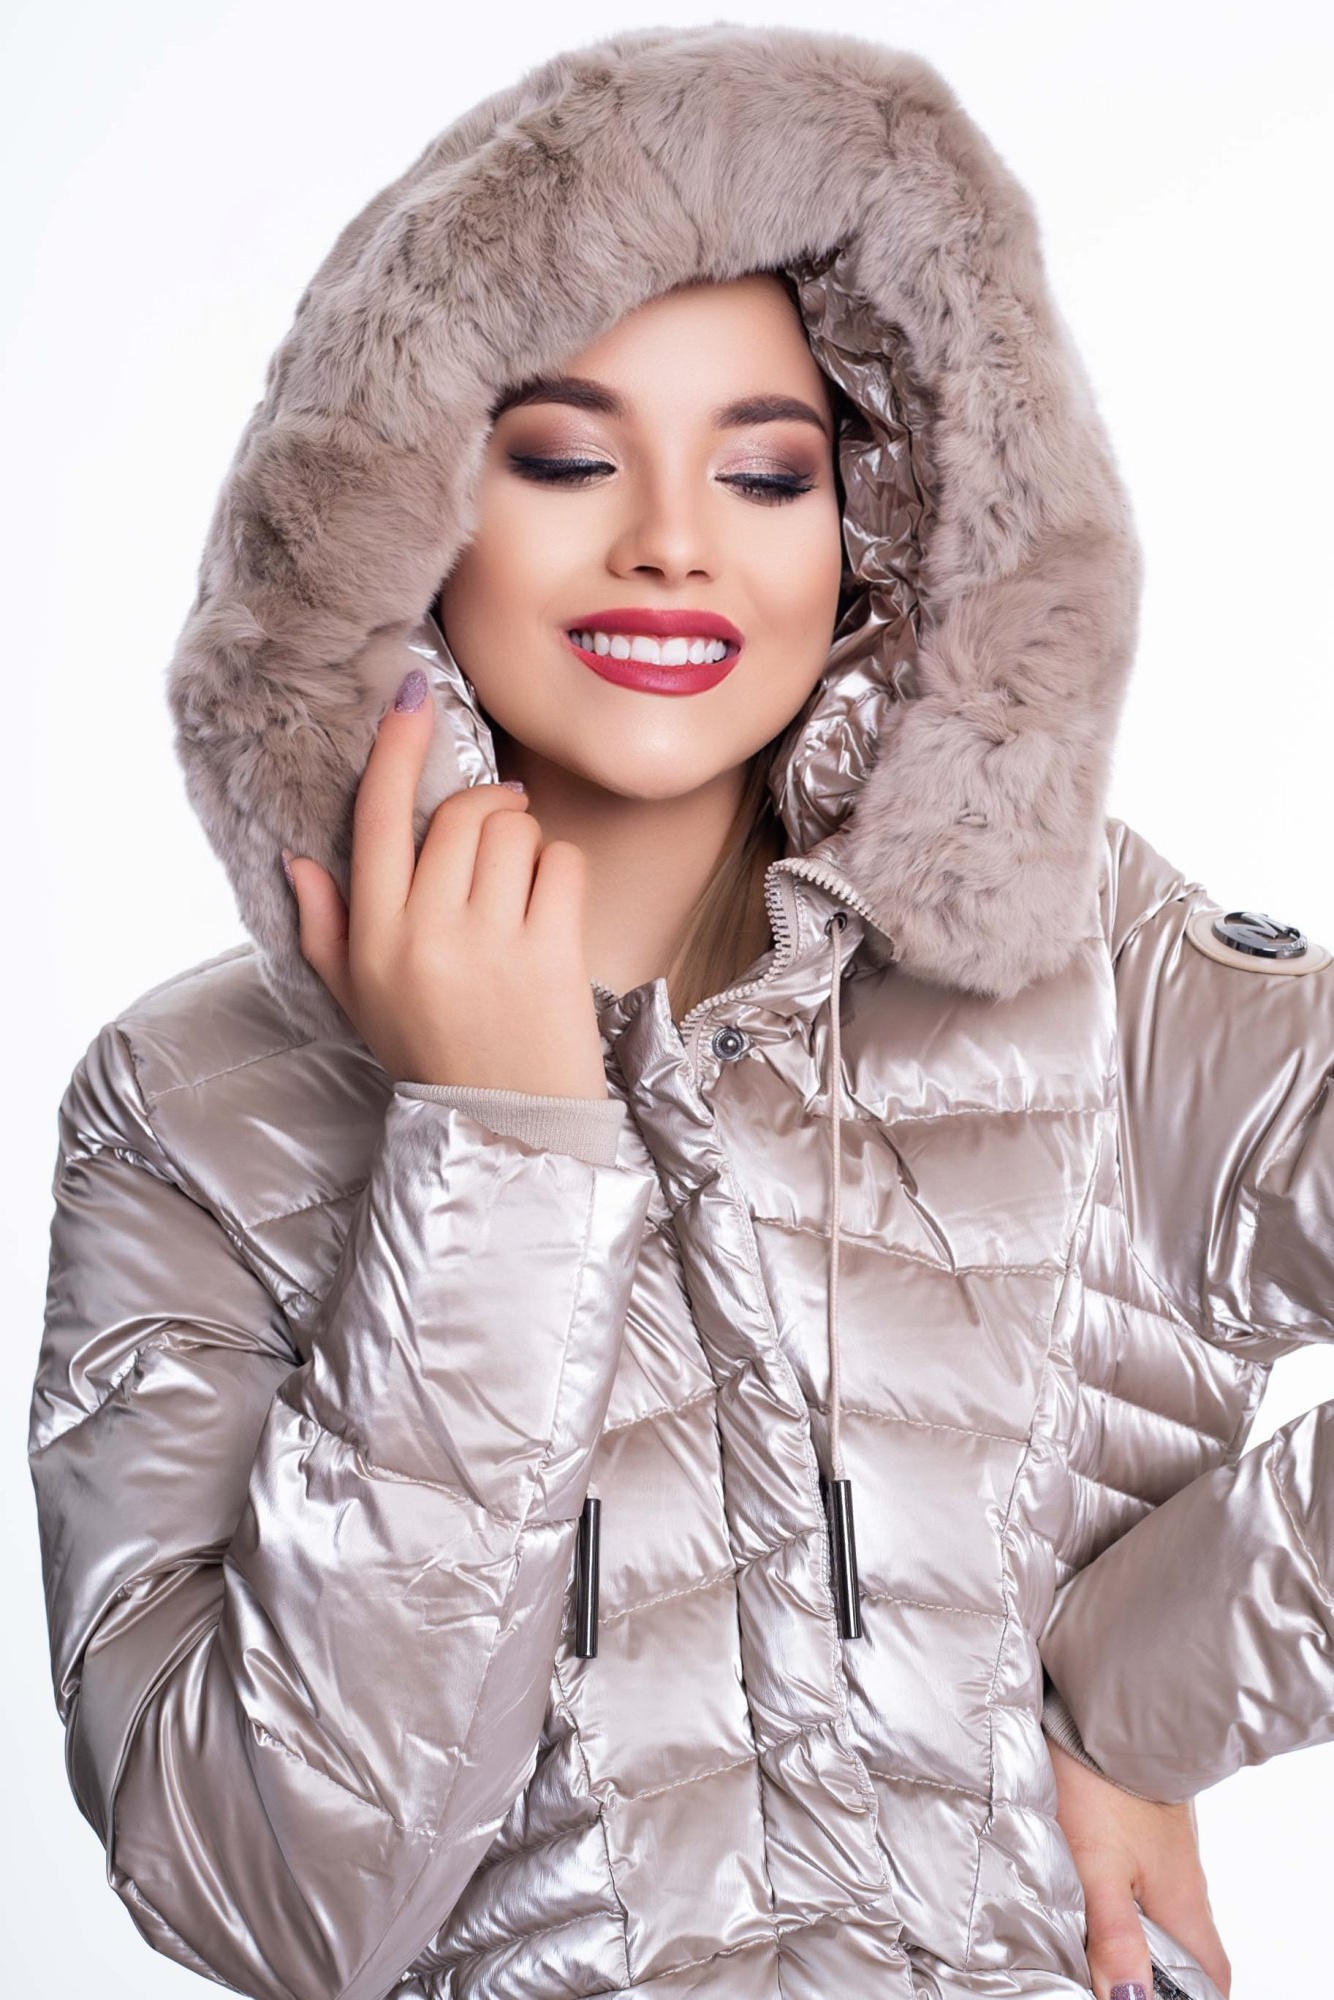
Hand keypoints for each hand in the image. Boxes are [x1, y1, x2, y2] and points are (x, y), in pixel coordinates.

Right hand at [282, 669, 608, 1096]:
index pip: (377, 818)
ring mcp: (492, 941)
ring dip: (525, 842)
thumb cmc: (431, 1056)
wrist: (506, 1126)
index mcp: (374, 936)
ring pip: (514, 830)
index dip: (396, 747)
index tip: (412, 696)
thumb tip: (299, 861)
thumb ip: (326, 928)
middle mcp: (427, 932)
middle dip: (486, 806)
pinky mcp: (552, 952)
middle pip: (458, 813)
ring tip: (521, 885)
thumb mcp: (358, 1000)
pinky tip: (552, 910)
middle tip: (499, 827)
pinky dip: (562, 873)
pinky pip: (562, 862)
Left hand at [1048, 1738, 1231, 1999]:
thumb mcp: (1094, 1863)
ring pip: (1161, 1912)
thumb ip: (1112, 1933)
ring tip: (1093, 1946)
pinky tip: (1088, 1893)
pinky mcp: (1143, 1827)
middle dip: (1161, 1973)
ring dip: (1138, 1934)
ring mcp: (1165, 1852)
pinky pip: (1144, 1877)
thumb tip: (1128, 1999)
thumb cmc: (1097, 1781)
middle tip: (1116, 1980)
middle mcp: (1183, 1881)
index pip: (1210, 1978)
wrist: (1100, 1705)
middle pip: (1186, 1949)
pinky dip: (1124, 1897)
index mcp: (1182, 1902)